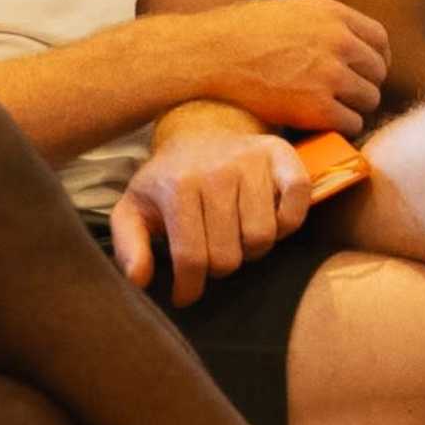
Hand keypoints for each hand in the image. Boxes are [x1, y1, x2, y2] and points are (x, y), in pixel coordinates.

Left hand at [111, 103, 311, 302]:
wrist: (200, 129)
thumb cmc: (169, 179)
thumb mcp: (135, 208)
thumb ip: (128, 245)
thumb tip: (140, 279)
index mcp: (176, 186)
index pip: (191, 258)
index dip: (189, 287)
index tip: (186, 295)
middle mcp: (216, 171)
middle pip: (229, 255)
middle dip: (220, 266)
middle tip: (213, 253)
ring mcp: (251, 161)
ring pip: (262, 237)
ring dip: (252, 249)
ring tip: (237, 236)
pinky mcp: (281, 154)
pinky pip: (296, 206)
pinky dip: (287, 223)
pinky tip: (268, 219)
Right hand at [182, 0, 391, 140]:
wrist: (207, 54)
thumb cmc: (238, 33)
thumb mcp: (290, 11)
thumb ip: (323, 25)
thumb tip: (348, 45)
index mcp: (332, 14)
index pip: (380, 39)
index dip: (375, 58)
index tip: (363, 72)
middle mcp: (339, 41)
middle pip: (377, 72)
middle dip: (363, 84)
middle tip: (342, 97)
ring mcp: (331, 74)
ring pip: (369, 100)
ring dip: (353, 108)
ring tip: (328, 110)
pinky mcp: (318, 107)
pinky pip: (351, 124)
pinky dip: (340, 128)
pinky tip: (319, 124)